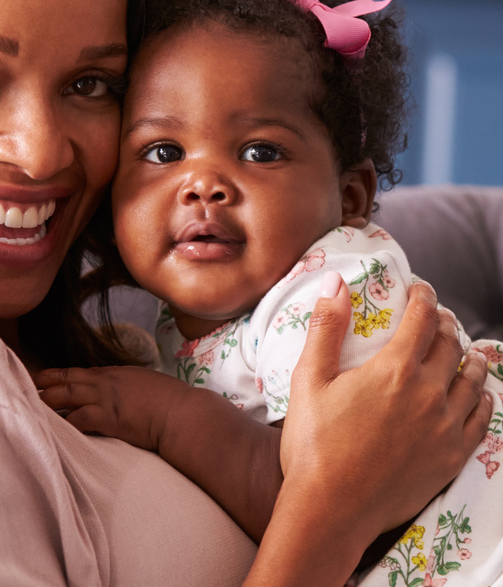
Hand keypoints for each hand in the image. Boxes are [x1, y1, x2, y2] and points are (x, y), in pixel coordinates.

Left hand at [35, 365, 194, 451]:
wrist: (182, 414)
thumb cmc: (170, 400)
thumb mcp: (145, 384)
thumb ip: (127, 386)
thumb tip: (121, 393)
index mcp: (114, 373)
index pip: (79, 372)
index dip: (59, 375)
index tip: (42, 376)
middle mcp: (106, 382)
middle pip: (67, 379)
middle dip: (45, 383)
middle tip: (25, 386)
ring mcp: (106, 400)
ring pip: (67, 396)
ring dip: (47, 401)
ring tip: (29, 405)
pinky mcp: (109, 419)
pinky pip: (79, 419)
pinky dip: (64, 423)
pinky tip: (52, 429)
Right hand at [281, 273, 491, 535]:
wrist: (331, 508)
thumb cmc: (313, 442)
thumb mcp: (309, 379)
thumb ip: (326, 327)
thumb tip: (335, 283)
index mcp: (394, 369)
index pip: (422, 317)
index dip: (422, 296)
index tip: (418, 289)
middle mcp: (428, 393)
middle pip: (450, 343)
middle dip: (443, 322)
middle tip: (433, 317)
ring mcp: (445, 427)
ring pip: (472, 378)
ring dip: (466, 356)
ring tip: (458, 349)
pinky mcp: (452, 457)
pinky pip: (482, 418)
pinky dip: (481, 397)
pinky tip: (475, 393)